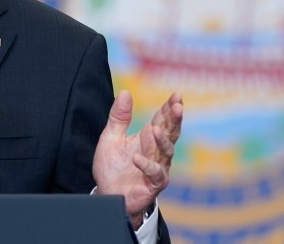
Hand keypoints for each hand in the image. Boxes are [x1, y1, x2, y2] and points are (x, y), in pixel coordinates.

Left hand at [92, 90, 182, 227]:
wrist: (108, 193)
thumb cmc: (112, 166)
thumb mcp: (111, 137)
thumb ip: (119, 117)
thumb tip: (125, 92)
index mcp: (147, 137)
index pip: (162, 119)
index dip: (169, 107)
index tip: (176, 95)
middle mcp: (156, 150)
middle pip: (170, 132)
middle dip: (175, 119)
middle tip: (178, 106)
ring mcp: (158, 166)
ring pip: (167, 152)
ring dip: (163, 140)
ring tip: (157, 129)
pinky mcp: (153, 183)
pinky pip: (155, 173)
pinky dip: (147, 165)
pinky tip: (137, 158)